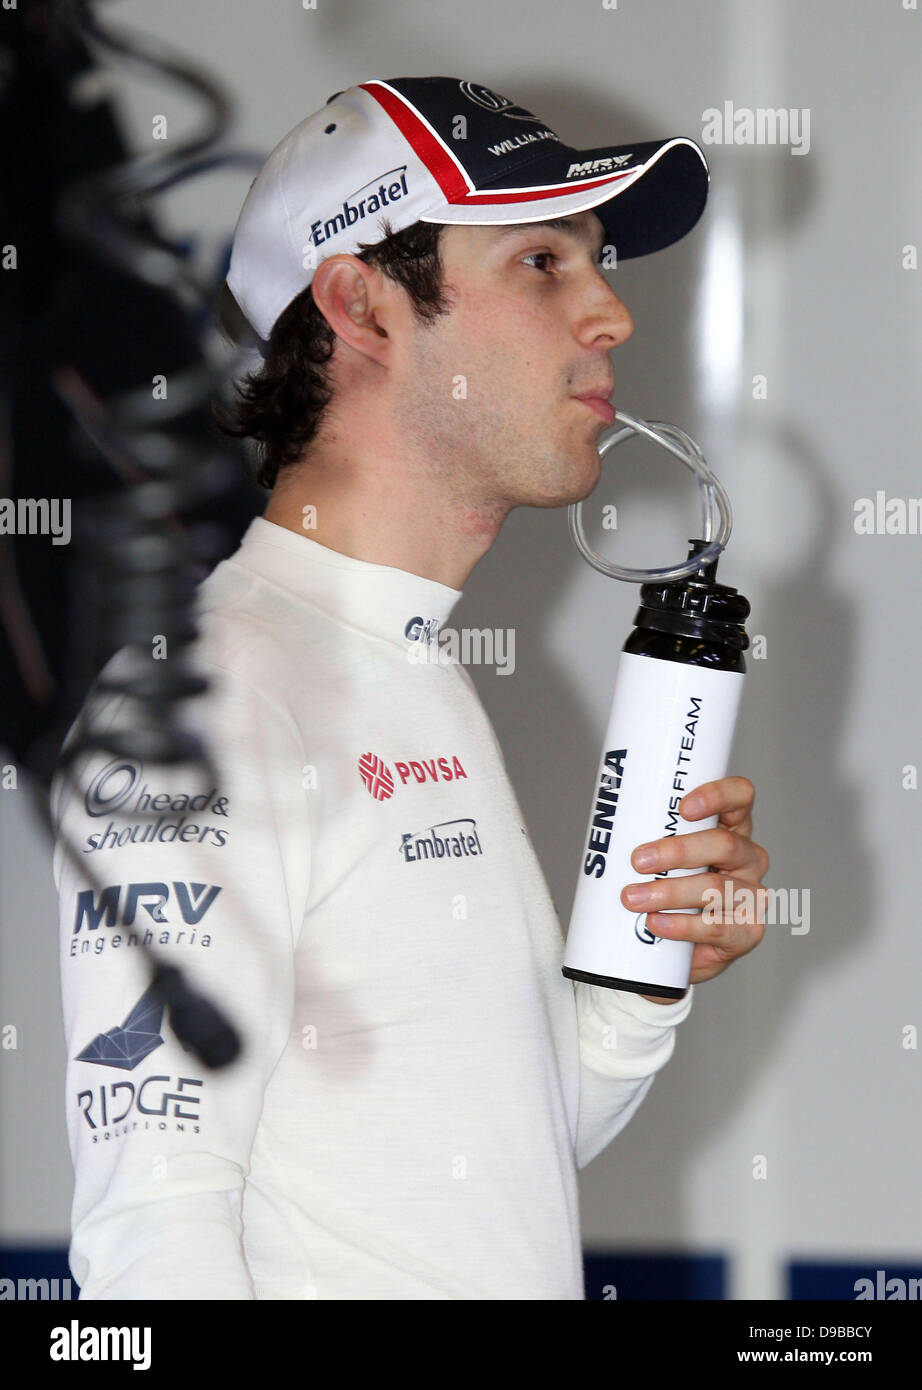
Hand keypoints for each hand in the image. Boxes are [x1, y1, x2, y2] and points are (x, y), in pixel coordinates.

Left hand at [620, 776, 769, 1002]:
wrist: (677, 948)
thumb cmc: (668, 890)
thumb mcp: (662, 857)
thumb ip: (649, 838)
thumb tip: (604, 827)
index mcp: (731, 827)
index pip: (740, 796)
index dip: (717, 796)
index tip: (682, 808)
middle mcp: (748, 857)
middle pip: (724, 844)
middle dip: (677, 851)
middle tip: (638, 860)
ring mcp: (752, 894)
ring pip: (715, 888)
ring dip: (670, 892)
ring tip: (634, 898)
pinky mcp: (747, 931)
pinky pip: (715, 927)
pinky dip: (680, 926)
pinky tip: (656, 923)